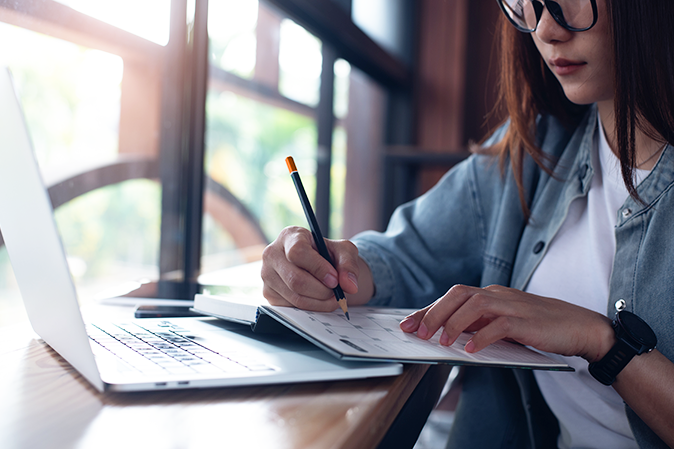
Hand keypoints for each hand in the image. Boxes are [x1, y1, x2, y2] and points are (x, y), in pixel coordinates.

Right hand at [261, 226, 372, 310]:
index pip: (298, 252)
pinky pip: (292, 307)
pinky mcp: (269, 294)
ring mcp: (267, 275)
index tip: (334, 279)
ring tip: (332, 297)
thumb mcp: (343, 251)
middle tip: (337, 292)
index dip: (318, 268)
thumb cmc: (328, 254)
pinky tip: (319, 300)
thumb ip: (348, 265)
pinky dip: (312, 308)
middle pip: (296, 280)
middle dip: (322, 290)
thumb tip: (349, 285)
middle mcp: (273, 254)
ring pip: (295, 297)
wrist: (318, 265)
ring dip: (320, 302)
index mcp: (289, 236)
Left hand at [399, 284, 614, 362]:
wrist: (580, 327)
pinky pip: (499, 325)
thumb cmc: (539, 327)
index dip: (428, 309)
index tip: (407, 324)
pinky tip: (469, 349)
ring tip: (442, 342)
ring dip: (454, 323)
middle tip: (417, 332)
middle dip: (434, 312)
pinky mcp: (526, 321)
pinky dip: (481, 336)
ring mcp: (512, 305)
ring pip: (475, 304)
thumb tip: (450, 335)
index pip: (452, 296)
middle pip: (458, 294)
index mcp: (491, 294)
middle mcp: (498, 294)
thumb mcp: (503, 323)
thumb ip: (479, 324)